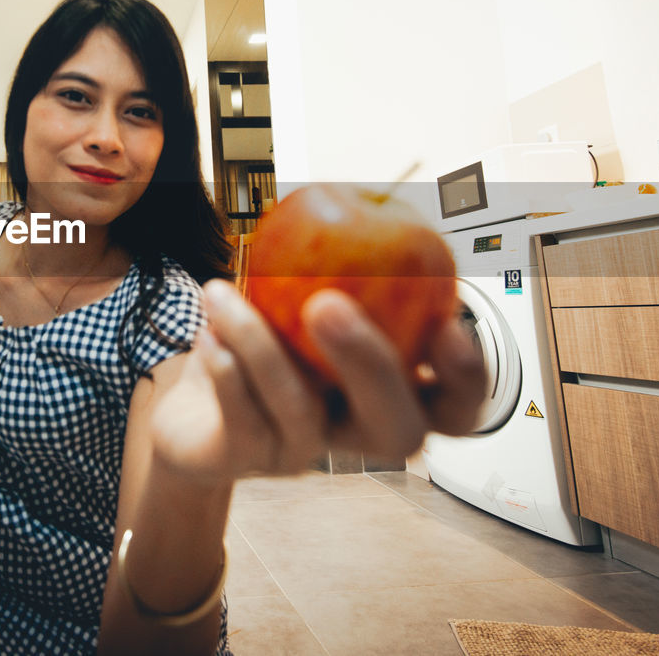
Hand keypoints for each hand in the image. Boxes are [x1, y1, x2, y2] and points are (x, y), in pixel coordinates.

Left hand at [149, 279, 484, 482]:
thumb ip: (342, 257)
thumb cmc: (264, 337)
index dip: (467, 378)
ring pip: (301, 415)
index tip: (448, 325)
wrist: (191, 405)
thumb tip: (363, 198)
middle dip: (370, 365)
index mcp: (390, 396)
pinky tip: (210, 331)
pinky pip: (243, 421)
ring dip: (260, 346)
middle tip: (328, 305)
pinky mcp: (245, 460)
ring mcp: (302, 453)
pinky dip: (227, 370)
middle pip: (397, 431)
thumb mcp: (304, 288)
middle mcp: (355, 434)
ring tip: (223, 293)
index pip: (458, 407)